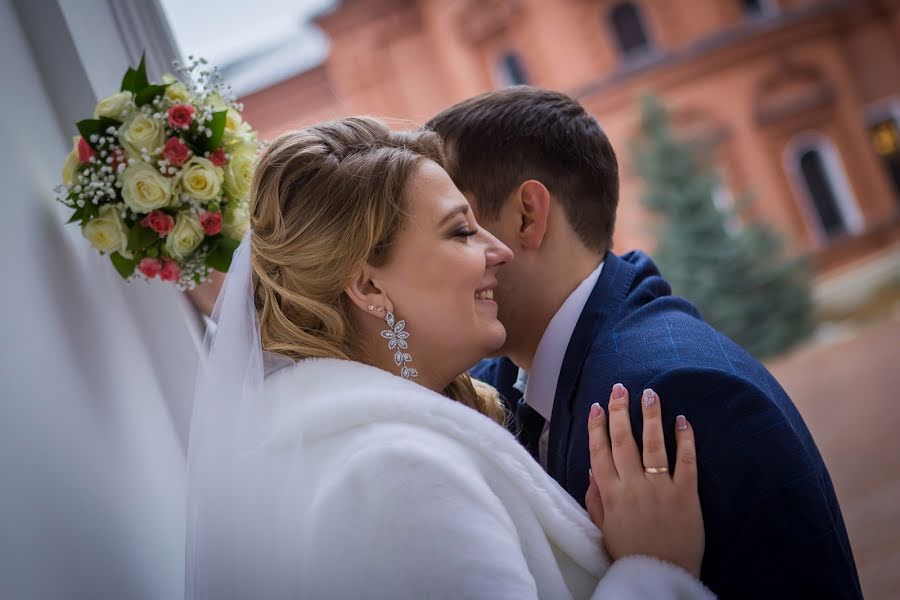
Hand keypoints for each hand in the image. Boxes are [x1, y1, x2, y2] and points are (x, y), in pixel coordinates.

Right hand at [584, 384, 703, 577]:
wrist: (662, 576)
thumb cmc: (630, 553)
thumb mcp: (603, 528)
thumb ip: (596, 498)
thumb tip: (592, 469)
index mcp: (611, 493)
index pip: (599, 452)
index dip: (597, 427)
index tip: (596, 406)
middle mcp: (633, 485)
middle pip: (623, 441)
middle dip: (620, 411)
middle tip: (620, 388)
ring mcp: (660, 488)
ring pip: (653, 444)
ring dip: (650, 417)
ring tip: (650, 393)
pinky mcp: (686, 494)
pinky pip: (686, 461)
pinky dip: (685, 439)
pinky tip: (682, 419)